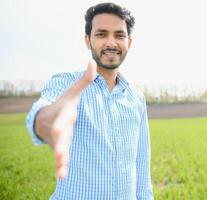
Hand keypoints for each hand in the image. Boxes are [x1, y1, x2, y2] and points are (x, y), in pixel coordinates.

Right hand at [35, 60, 95, 178]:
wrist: (47, 118)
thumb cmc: (65, 105)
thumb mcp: (74, 92)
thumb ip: (85, 79)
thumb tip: (91, 61)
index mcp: (64, 114)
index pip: (62, 119)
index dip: (60, 124)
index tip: (58, 130)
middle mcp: (59, 128)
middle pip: (59, 138)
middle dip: (59, 146)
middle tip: (59, 155)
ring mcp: (59, 140)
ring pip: (59, 151)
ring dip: (60, 161)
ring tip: (61, 173)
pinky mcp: (60, 148)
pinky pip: (61, 158)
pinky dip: (61, 167)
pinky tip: (62, 177)